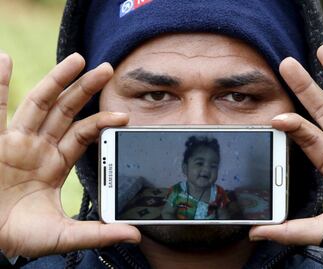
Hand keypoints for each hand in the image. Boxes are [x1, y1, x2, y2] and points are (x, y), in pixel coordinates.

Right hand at [0, 52, 139, 257]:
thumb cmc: (24, 236)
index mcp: (56, 163)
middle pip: (66, 110)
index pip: (83, 134)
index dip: (102, 122)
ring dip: (56, 80)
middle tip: (106, 68)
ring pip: (39, 103)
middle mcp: (38, 147)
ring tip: (76, 59)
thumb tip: (134, 234)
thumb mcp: (65, 234)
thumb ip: (98, 232)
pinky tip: (4, 60)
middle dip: (85, 89)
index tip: (124, 116)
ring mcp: (15, 142)